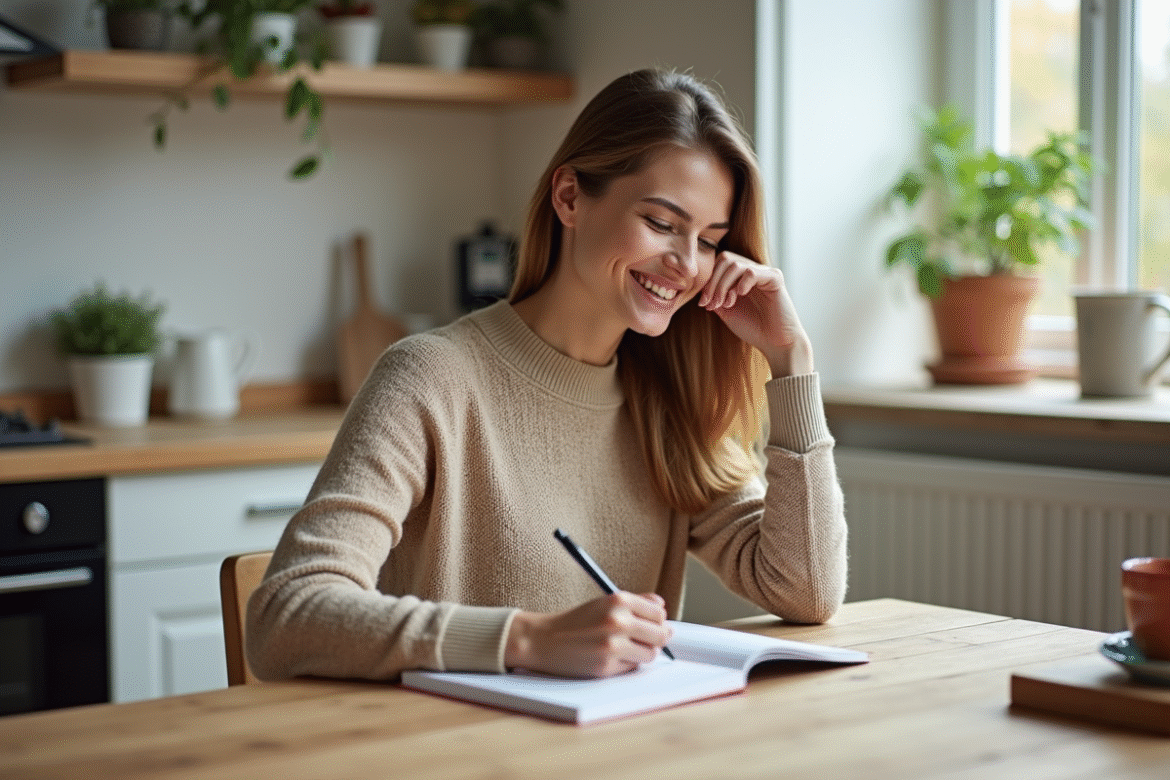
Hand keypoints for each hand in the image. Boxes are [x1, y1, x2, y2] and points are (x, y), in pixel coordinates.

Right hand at [504, 592, 672, 677]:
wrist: (544, 640)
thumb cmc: (576, 621)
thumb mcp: (605, 602)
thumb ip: (636, 602)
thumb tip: (662, 607)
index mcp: (618, 600)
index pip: (659, 613)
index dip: (658, 621)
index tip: (651, 625)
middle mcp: (617, 621)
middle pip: (661, 634)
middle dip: (656, 639)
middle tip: (642, 639)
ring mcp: (613, 645)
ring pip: (650, 654)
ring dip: (642, 653)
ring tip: (624, 648)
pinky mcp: (607, 666)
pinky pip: (633, 667)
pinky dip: (627, 664)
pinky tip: (611, 657)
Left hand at [698, 251, 813, 376]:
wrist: (775, 343)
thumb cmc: (753, 328)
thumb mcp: (726, 312)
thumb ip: (714, 297)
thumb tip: (699, 288)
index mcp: (741, 277)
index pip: (719, 264)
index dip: (707, 281)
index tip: (703, 303)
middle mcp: (752, 271)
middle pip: (725, 259)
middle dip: (713, 282)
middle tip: (711, 303)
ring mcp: (764, 273)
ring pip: (735, 265)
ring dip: (724, 285)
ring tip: (726, 304)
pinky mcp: (775, 279)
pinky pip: (752, 272)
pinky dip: (742, 283)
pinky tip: (740, 296)